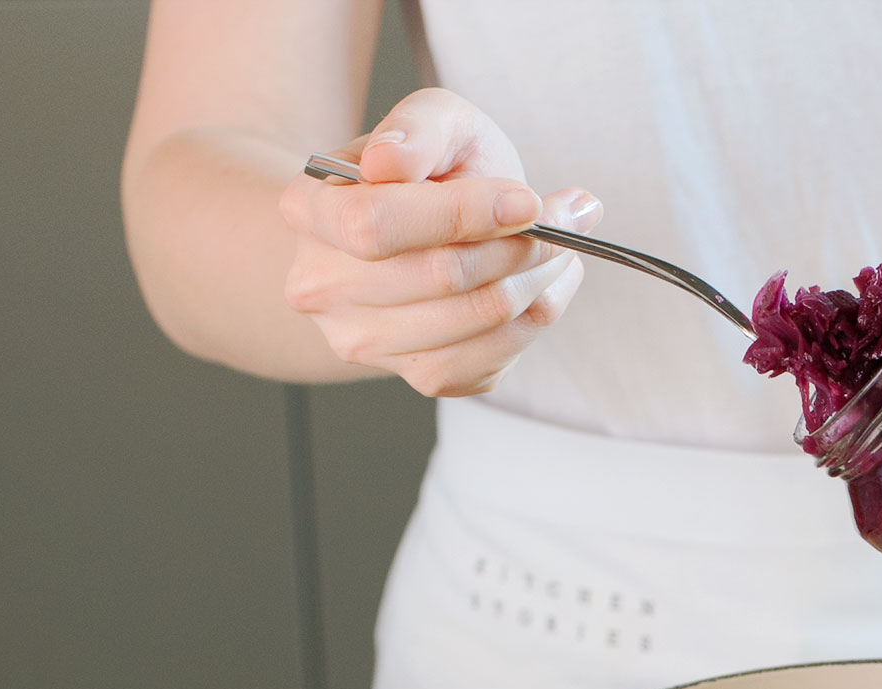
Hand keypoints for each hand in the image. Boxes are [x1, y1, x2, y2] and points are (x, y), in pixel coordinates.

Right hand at [279, 88, 598, 396]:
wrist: (425, 225)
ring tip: (563, 245)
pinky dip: (536, 318)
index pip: (378, 225)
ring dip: (539, 279)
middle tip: (571, 215)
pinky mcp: (420, 376)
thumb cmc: (430, 167)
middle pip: (440, 277)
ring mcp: (367, 342)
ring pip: (476, 320)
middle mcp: (323, 287)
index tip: (528, 199)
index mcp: (310, 212)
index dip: (461, 214)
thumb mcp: (431, 120)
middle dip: (521, 244)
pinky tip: (545, 283)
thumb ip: (415, 128)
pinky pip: (492, 360)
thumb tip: (391, 162)